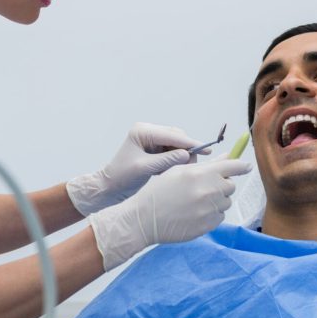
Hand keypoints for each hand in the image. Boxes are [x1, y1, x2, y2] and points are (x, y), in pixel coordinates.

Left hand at [66, 122, 202, 215]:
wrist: (110, 186)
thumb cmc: (122, 176)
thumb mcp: (144, 168)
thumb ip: (166, 160)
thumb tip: (187, 154)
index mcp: (142, 131)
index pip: (171, 135)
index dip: (189, 142)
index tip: (206, 150)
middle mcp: (147, 132)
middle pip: (176, 136)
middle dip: (186, 150)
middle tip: (192, 165)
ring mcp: (151, 139)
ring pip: (175, 144)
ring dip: (181, 156)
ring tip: (180, 170)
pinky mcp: (154, 148)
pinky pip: (171, 151)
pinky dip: (175, 160)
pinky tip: (170, 170)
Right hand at [88, 157, 251, 269]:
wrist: (145, 219)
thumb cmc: (159, 192)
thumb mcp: (179, 171)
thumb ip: (206, 166)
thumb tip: (228, 158)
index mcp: (201, 173)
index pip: (232, 166)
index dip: (241, 166)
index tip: (246, 167)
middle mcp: (208, 191)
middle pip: (230, 185)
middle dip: (222, 184)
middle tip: (206, 186)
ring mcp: (209, 210)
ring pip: (225, 202)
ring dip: (217, 200)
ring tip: (195, 201)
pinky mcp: (208, 226)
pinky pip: (219, 217)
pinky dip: (212, 214)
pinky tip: (194, 213)